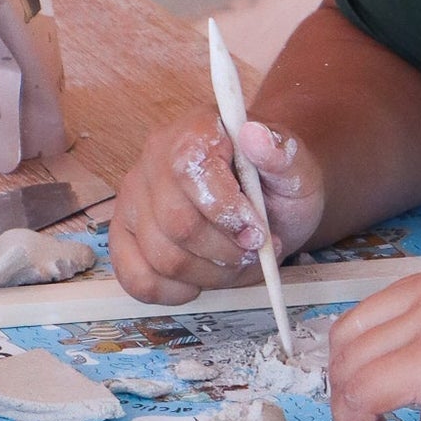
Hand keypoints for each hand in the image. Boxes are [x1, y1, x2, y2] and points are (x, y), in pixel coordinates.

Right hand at [111, 110, 324, 303]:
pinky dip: (174, 292)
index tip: (257, 231)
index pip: (190, 168)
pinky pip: (137, 278)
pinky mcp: (124, 235)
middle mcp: (154, 158)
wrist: (267, 199)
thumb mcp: (296, 167)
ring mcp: (133, 198)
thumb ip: (281, 153)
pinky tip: (201, 279)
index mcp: (194, 129)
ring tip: (237, 262)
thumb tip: (256, 136)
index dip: (225, 211)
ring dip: (209, 274)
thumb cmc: (276, 182)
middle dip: (224, 251)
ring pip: (161, 256)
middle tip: (253, 250)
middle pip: (177, 223)